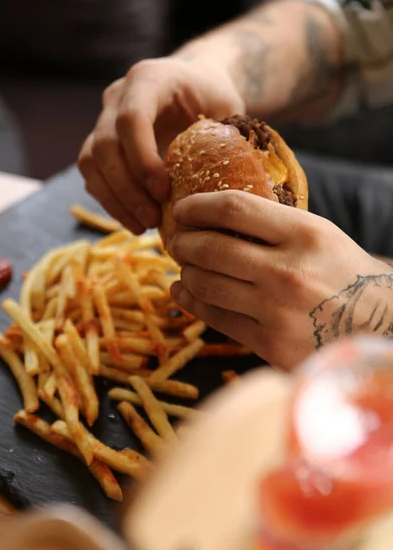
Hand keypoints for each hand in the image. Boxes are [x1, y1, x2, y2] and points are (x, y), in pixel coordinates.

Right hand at [78, 57, 243, 233]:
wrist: (195, 85)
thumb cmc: (214, 97)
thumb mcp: (226, 109)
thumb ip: (220, 138)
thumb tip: (220, 184)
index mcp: (149, 79)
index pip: (130, 119)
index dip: (142, 159)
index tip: (163, 192)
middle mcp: (117, 96)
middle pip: (104, 145)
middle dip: (126, 189)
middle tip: (152, 220)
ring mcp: (104, 119)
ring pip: (91, 162)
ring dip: (113, 200)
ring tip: (142, 226)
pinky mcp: (100, 143)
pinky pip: (93, 174)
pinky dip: (110, 201)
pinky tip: (134, 221)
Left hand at [168, 191, 392, 370]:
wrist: (377, 326)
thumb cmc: (343, 274)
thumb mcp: (318, 234)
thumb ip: (272, 224)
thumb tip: (214, 214)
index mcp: (304, 233)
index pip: (233, 208)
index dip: (197, 206)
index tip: (181, 210)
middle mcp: (288, 270)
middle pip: (211, 247)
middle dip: (183, 242)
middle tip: (177, 241)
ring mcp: (276, 310)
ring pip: (205, 284)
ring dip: (185, 272)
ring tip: (185, 267)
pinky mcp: (270, 343)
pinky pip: (215, 318)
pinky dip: (191, 302)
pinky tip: (183, 293)